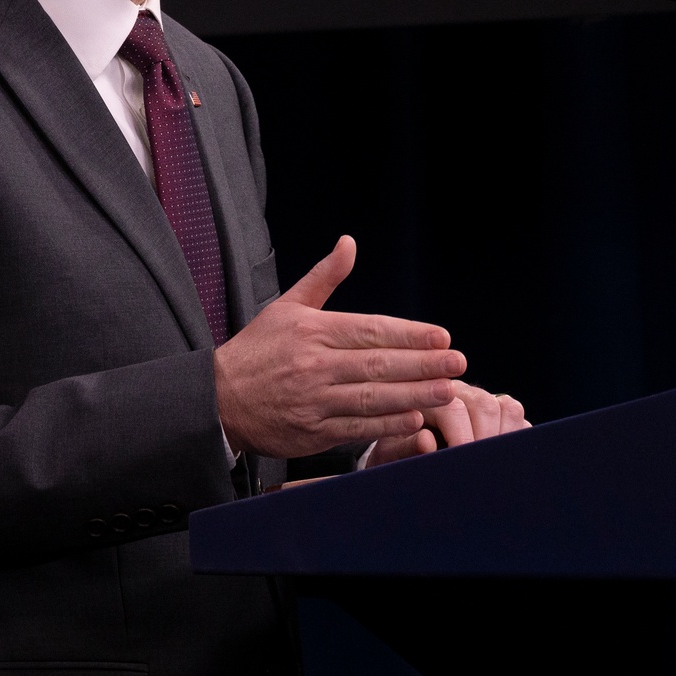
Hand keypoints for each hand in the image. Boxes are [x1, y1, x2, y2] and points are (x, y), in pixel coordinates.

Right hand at [213, 236, 466, 457]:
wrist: (218, 399)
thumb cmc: (258, 349)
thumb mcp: (288, 305)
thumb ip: (324, 276)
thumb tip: (349, 242)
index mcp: (312, 331)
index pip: (370, 331)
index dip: (409, 334)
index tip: (441, 336)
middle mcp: (314, 365)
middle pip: (378, 365)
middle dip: (422, 364)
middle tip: (458, 363)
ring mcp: (314, 401)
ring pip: (371, 398)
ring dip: (413, 395)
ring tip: (446, 390)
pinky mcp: (312, 432)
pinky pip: (357, 428)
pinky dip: (387, 424)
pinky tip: (415, 418)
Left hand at [364, 383, 529, 467]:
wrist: (400, 455)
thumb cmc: (393, 455)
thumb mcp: (391, 453)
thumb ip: (406, 447)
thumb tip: (427, 442)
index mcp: (426, 395)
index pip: (451, 406)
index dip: (460, 436)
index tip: (461, 461)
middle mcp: (456, 392)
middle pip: (483, 403)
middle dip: (485, 438)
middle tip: (483, 471)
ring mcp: (479, 400)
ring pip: (505, 406)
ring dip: (504, 436)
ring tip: (494, 465)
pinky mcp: (497, 413)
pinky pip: (517, 418)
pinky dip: (517, 437)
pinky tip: (506, 460)